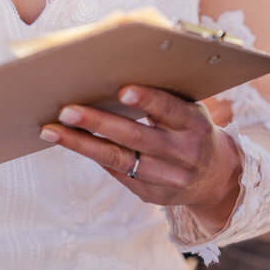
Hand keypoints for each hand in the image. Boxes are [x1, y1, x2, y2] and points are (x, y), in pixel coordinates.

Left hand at [40, 84, 241, 228]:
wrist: (217, 178)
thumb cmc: (193, 129)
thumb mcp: (191, 110)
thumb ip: (164, 98)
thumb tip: (115, 74)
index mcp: (196, 125)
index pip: (170, 110)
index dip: (148, 100)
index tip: (122, 90)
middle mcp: (183, 153)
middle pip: (135, 137)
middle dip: (98, 122)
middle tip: (67, 110)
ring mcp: (168, 178)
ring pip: (118, 159)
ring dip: (82, 144)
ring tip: (52, 130)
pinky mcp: (152, 194)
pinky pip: (118, 173)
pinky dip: (93, 156)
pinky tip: (70, 142)